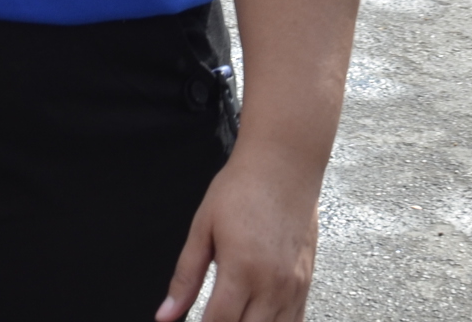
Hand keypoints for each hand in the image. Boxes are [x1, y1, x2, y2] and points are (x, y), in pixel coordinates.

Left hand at [156, 142, 319, 321]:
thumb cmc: (242, 189)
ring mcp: (293, 286)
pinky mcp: (306, 283)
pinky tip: (257, 320)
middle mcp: (272, 284)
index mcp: (242, 269)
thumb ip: (185, 277)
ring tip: (232, 318)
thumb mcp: (203, 228)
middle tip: (212, 319)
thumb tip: (165, 314)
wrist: (284, 165)